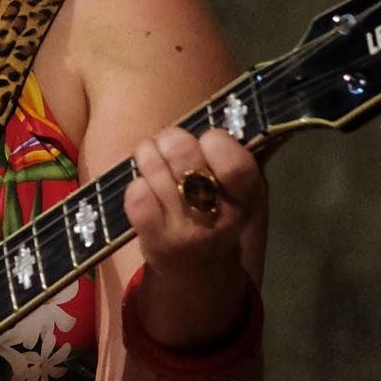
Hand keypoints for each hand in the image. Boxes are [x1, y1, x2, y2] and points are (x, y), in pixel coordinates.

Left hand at [123, 126, 264, 348]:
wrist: (198, 270)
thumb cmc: (215, 212)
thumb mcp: (237, 188)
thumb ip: (232, 155)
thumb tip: (229, 110)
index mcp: (245, 197)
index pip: (235, 162)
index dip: (214, 142)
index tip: (207, 141)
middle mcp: (219, 217)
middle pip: (184, 156)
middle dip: (171, 140)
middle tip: (168, 143)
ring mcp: (187, 232)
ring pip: (155, 170)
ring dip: (147, 155)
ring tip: (150, 157)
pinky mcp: (156, 242)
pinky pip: (136, 196)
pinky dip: (134, 184)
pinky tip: (142, 188)